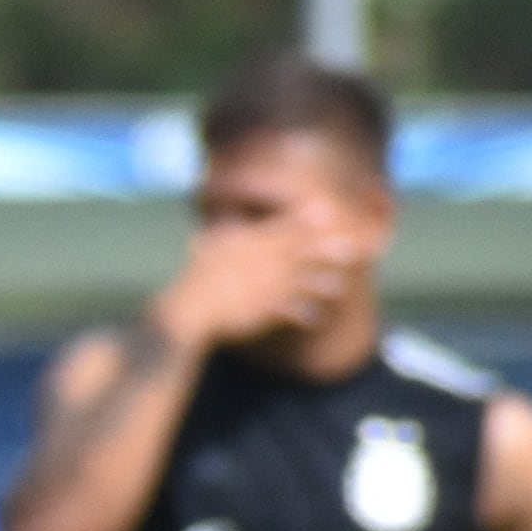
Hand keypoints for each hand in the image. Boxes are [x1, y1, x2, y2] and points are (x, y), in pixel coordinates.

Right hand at [157, 211, 356, 350]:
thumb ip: (219, 240)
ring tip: (338, 286)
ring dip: (319, 282)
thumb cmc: (191, 285)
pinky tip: (317, 317)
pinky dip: (302, 314)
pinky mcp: (258, 311)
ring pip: (297, 281)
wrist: (181, 314)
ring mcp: (259, 287)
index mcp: (244, 246)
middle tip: (350, 247)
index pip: (278, 229)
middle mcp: (256, 263)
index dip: (303, 221)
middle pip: (296, 252)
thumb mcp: (205, 255)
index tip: (325, 213)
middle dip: (323, 249)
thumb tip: (224, 227)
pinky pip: (287, 312)